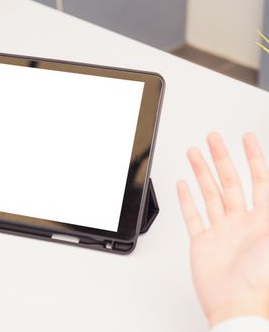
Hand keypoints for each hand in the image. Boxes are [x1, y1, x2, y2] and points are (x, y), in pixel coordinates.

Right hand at [177, 132, 268, 325]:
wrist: (236, 306)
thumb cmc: (260, 279)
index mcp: (263, 220)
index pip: (259, 179)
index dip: (254, 157)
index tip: (247, 139)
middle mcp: (242, 222)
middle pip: (231, 181)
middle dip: (222, 157)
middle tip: (214, 138)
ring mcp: (222, 231)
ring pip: (211, 194)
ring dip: (202, 172)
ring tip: (194, 153)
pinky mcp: (204, 242)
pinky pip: (194, 216)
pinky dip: (187, 200)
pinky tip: (184, 187)